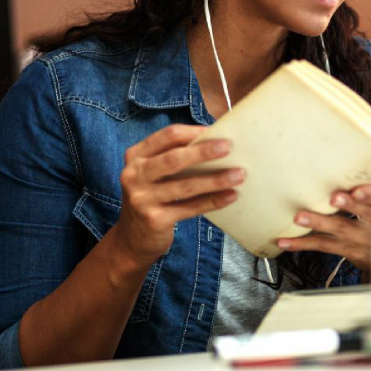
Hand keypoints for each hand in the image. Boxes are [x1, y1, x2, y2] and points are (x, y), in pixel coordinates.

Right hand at [114, 124, 243, 264]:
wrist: (132, 238)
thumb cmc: (152, 196)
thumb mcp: (153, 173)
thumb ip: (174, 157)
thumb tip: (216, 142)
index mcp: (136, 155)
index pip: (168, 136)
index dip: (194, 132)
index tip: (218, 131)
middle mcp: (134, 175)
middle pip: (174, 159)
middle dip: (204, 152)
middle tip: (229, 147)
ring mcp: (142, 199)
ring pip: (185, 185)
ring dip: (215, 179)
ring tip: (239, 174)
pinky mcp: (154, 220)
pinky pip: (190, 208)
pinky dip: (212, 201)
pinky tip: (230, 196)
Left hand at [275, 169, 370, 271]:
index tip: (357, 190)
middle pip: (367, 217)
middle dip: (349, 207)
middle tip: (331, 198)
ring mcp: (370, 241)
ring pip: (344, 232)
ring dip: (321, 224)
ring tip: (300, 217)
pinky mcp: (352, 251)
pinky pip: (327, 247)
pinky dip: (305, 245)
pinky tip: (286, 242)